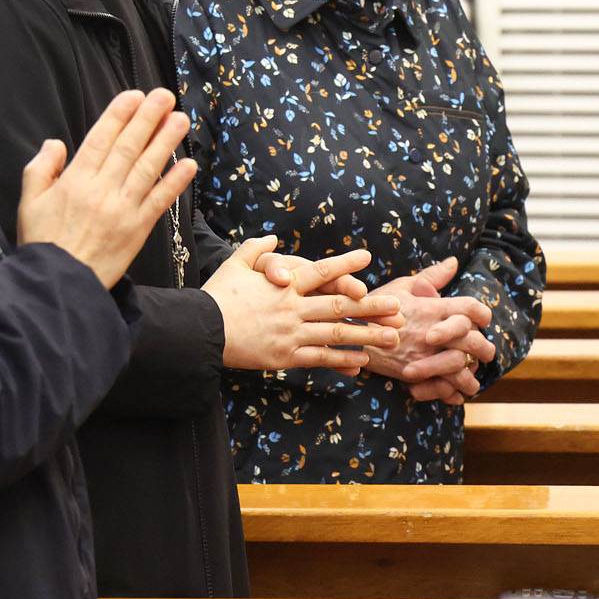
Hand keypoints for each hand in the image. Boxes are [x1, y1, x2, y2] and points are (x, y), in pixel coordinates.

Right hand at [16, 89, 194, 288]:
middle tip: (164, 96)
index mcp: (74, 180)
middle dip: (148, 118)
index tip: (135, 95)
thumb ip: (41, 168)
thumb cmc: (42, 243)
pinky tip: (188, 165)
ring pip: (147, 169)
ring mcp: (122, 210)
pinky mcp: (137, 230)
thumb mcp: (29, 202)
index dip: (119, 115)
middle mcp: (101, 190)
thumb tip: (56, 143)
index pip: (101, 139)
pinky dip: (175, 183)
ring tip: (180, 119)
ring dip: (165, 142)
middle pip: (128, 147)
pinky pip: (159, 202)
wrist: (58, 286)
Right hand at [210, 237, 400, 373]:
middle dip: (372, 307)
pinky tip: (361, 361)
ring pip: (337, 334)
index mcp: (285, 284)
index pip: (321, 271)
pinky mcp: (285, 356)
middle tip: (397, 308)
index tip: (367, 257)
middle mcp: (294, 307)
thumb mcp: (235, 263)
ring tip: (393, 338)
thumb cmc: (217, 295)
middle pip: (340, 306)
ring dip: (368, 336)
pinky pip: (320, 357)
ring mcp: (292, 333)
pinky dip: (341, 359)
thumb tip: (273, 237)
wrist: (201, 330)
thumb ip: (257, 249)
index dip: (345, 264)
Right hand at [362, 256, 495, 402]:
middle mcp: (433, 332)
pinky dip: (452, 393)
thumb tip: (453, 262)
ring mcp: (425, 355)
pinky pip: (443, 388)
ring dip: (470, 376)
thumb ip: (431, 277)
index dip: (483, 315)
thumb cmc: (375, 308)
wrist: (350, 332)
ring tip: (470, 377)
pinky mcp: (414, 374)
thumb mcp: (402, 287)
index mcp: (433, 308)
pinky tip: (454, 392)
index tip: (483, 321)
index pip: (472, 309)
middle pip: (475, 341)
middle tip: (485, 354)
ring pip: (463, 369)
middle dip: (485, 349)